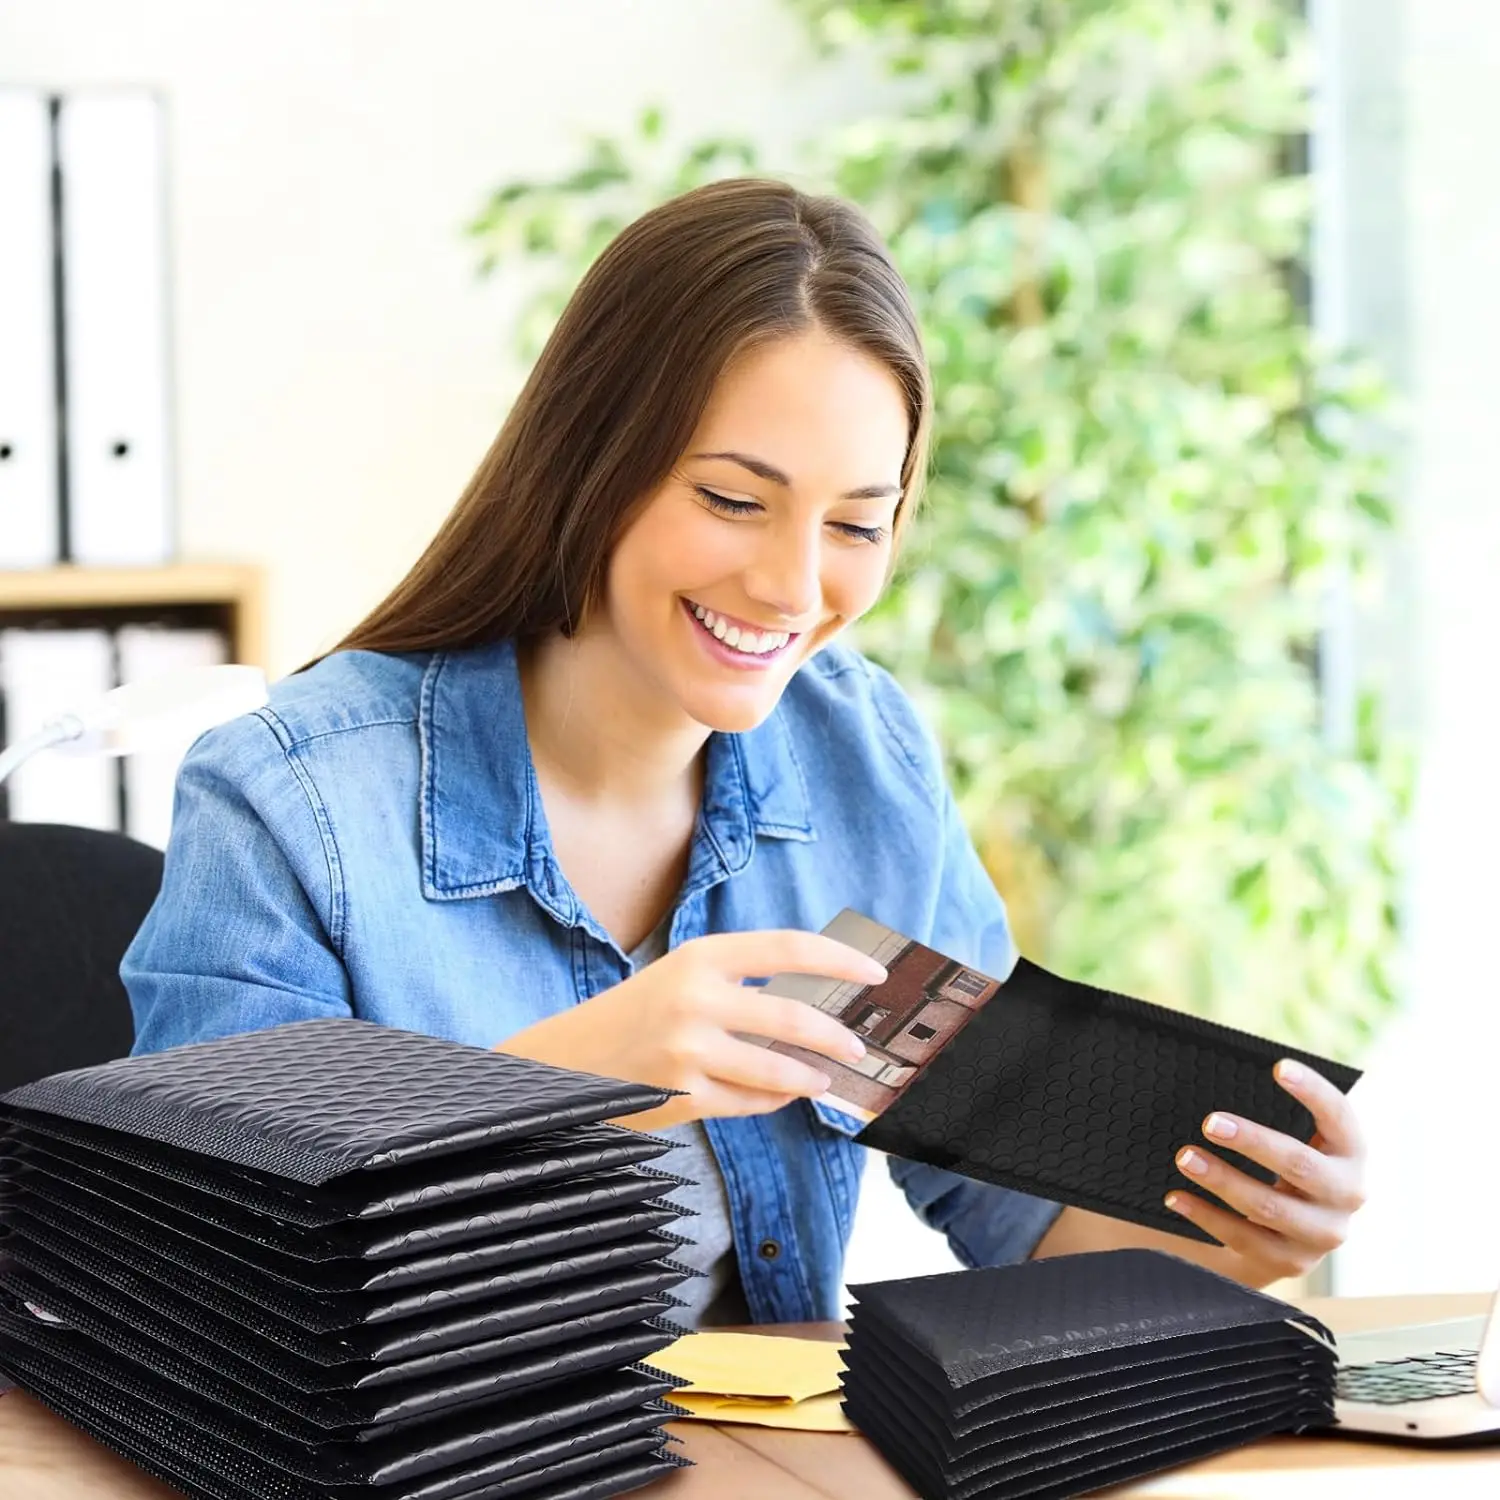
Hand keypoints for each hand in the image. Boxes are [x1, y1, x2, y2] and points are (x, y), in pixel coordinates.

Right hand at [494, 929, 881, 1129]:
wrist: (566, 1060)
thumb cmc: (635, 1013)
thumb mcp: (682, 976)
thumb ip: (740, 980)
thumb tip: (818, 997)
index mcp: (700, 956)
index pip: (790, 948)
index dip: (841, 960)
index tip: (876, 974)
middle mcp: (695, 999)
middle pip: (793, 1016)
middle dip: (837, 1036)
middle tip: (858, 1047)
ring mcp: (688, 1051)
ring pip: (777, 1070)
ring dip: (810, 1077)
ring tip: (824, 1080)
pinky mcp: (682, 1097)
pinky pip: (749, 1103)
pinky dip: (772, 1101)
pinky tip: (779, 1095)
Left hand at [1166, 1058, 1366, 1284]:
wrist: (1283, 1235)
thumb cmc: (1278, 1168)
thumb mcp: (1287, 1142)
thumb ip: (1272, 1116)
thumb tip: (1215, 1082)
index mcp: (1349, 1153)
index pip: (1339, 1116)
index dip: (1313, 1090)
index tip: (1278, 1066)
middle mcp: (1348, 1195)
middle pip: (1301, 1166)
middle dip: (1253, 1141)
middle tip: (1210, 1122)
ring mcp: (1322, 1234)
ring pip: (1269, 1206)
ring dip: (1222, 1180)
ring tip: (1185, 1157)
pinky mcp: (1291, 1262)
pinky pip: (1244, 1238)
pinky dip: (1206, 1215)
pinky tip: (1176, 1197)